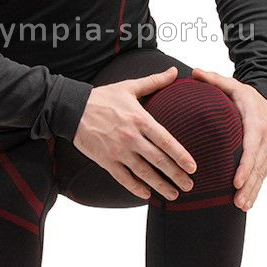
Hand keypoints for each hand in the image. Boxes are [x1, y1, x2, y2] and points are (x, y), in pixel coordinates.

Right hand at [72, 66, 197, 200]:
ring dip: (160, 185)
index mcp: (140, 119)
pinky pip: (124, 178)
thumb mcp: (129, 87)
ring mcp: (118, 151)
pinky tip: (147, 194)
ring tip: (174, 195)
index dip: (180, 155)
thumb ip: (154, 81)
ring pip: (143, 173)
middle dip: (176, 175)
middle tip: (190, 185)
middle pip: (158, 160)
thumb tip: (174, 71)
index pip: (165, 140)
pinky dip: (136, 188)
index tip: (193, 167)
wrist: (73, 109)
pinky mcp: (106, 160)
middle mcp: (131, 137)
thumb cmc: (102, 98)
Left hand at [190, 67, 266, 210]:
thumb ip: (213, 79)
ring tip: (242, 207)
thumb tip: (193, 72)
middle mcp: (265, 138)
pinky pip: (262, 174)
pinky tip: (247, 203)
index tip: (236, 182)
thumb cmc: (246, 95)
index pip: (251, 147)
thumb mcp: (232, 84)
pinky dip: (256, 189)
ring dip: (253, 191)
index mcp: (255, 122)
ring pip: (261, 173)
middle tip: (237, 201)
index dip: (245, 166)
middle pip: (258, 166)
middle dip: (248, 185)